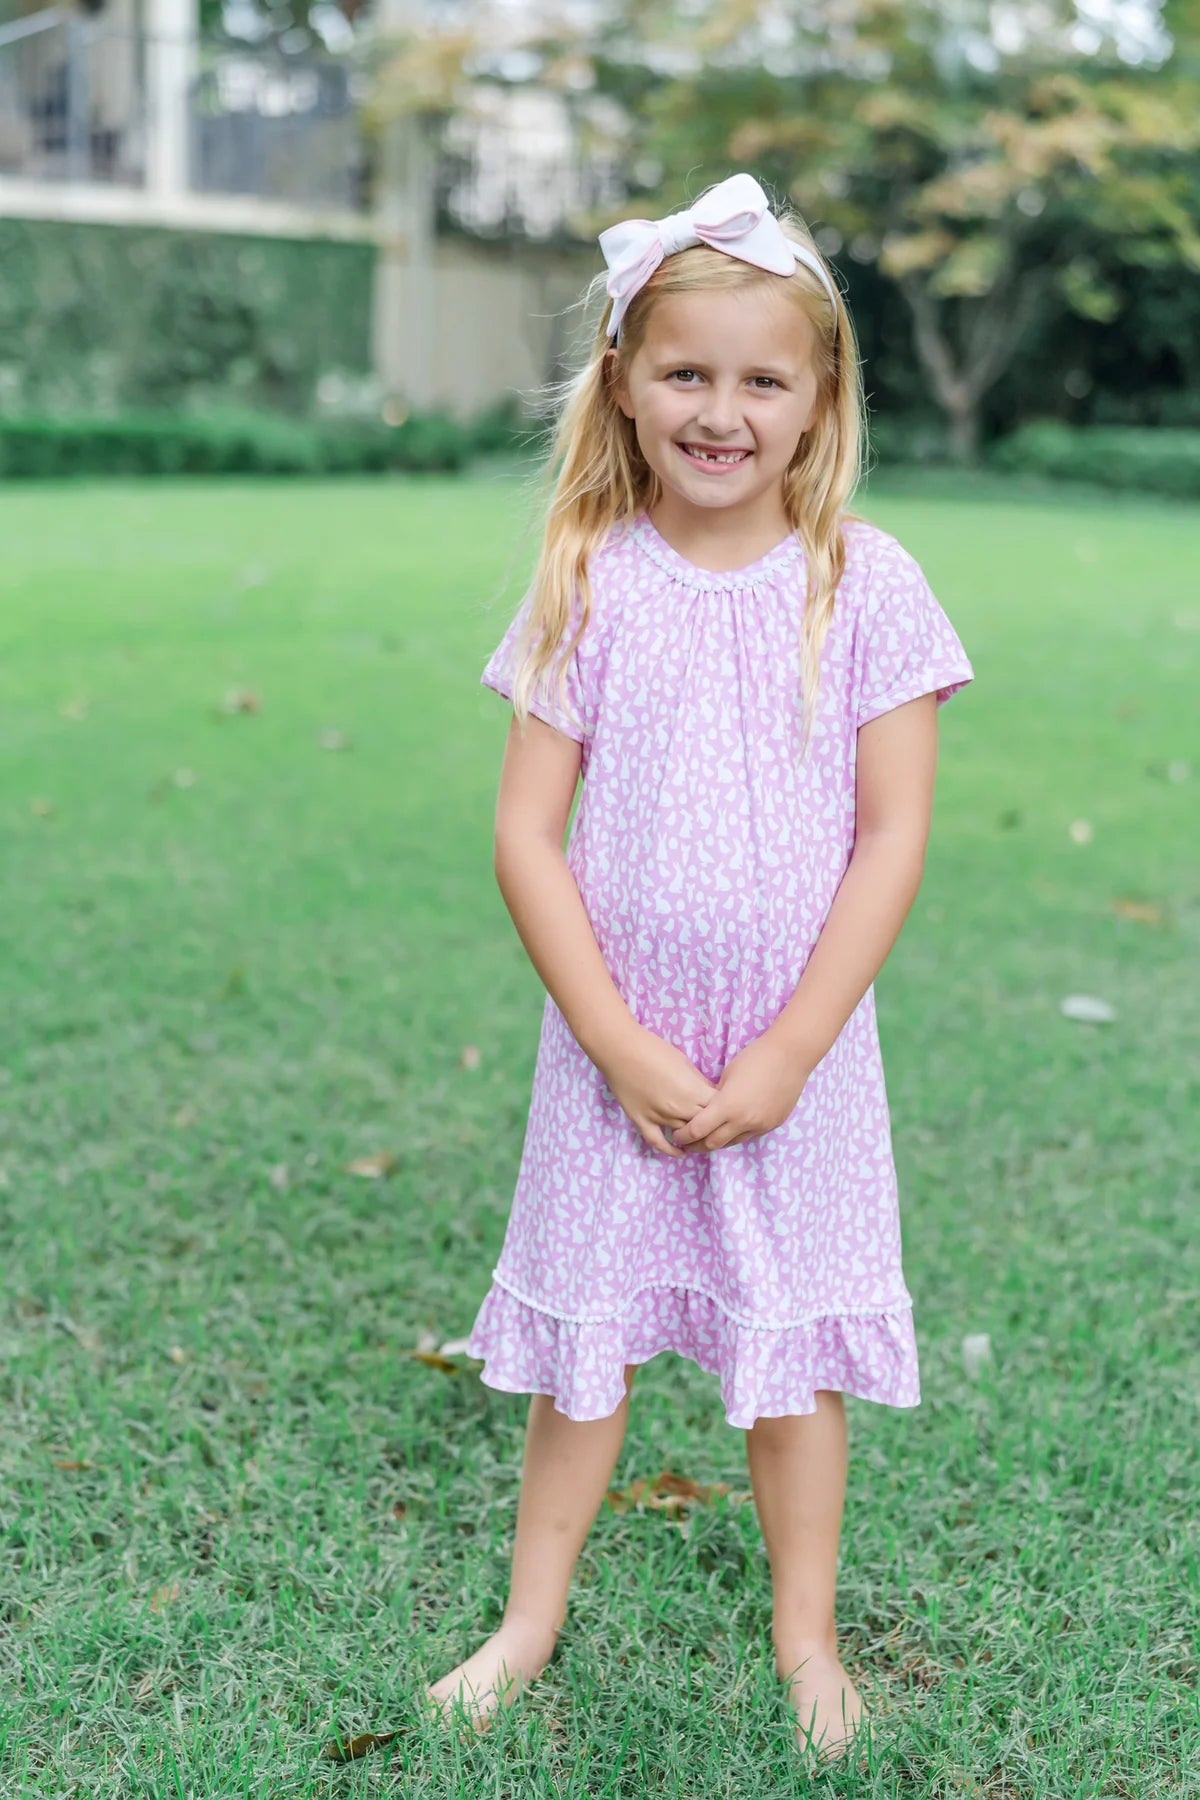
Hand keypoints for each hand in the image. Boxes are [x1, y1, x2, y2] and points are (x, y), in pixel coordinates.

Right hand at [594, 1022, 719, 1158]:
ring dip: (694, 1137)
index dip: (724, 1110)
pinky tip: (680, 1152)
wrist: (621, 1050)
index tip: (725, 1108)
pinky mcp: (642, 1122)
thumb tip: (710, 1095)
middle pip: (704, 1126)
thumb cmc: (654, 1049)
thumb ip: (699, 1083)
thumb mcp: (685, 1063)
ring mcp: (659, 1118)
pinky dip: (670, 1150)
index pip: (718, 1110)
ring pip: (684, 1136)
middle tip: (716, 1124)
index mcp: (693, 1092)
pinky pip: (658, 1142)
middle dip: (712, 1125)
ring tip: (702, 1137)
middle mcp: (679, 1109)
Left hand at [671, 1032, 810, 1152]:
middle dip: (697, 1145)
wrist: (790, 1057)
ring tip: (707, 1139)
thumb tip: (708, 1109)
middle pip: (713, 1144)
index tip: (677, 1135)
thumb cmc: (754, 1058)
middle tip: (687, 1144)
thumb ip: (716, 1097)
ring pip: (732, 1143)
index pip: (698, 1130)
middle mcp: (743, 1121)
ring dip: (717, 1142)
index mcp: (727, 1106)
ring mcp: (760, 1126)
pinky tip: (731, 1129)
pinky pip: (749, 1136)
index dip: (684, 1136)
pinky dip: (736, 1135)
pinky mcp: (772, 1125)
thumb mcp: (727, 1076)